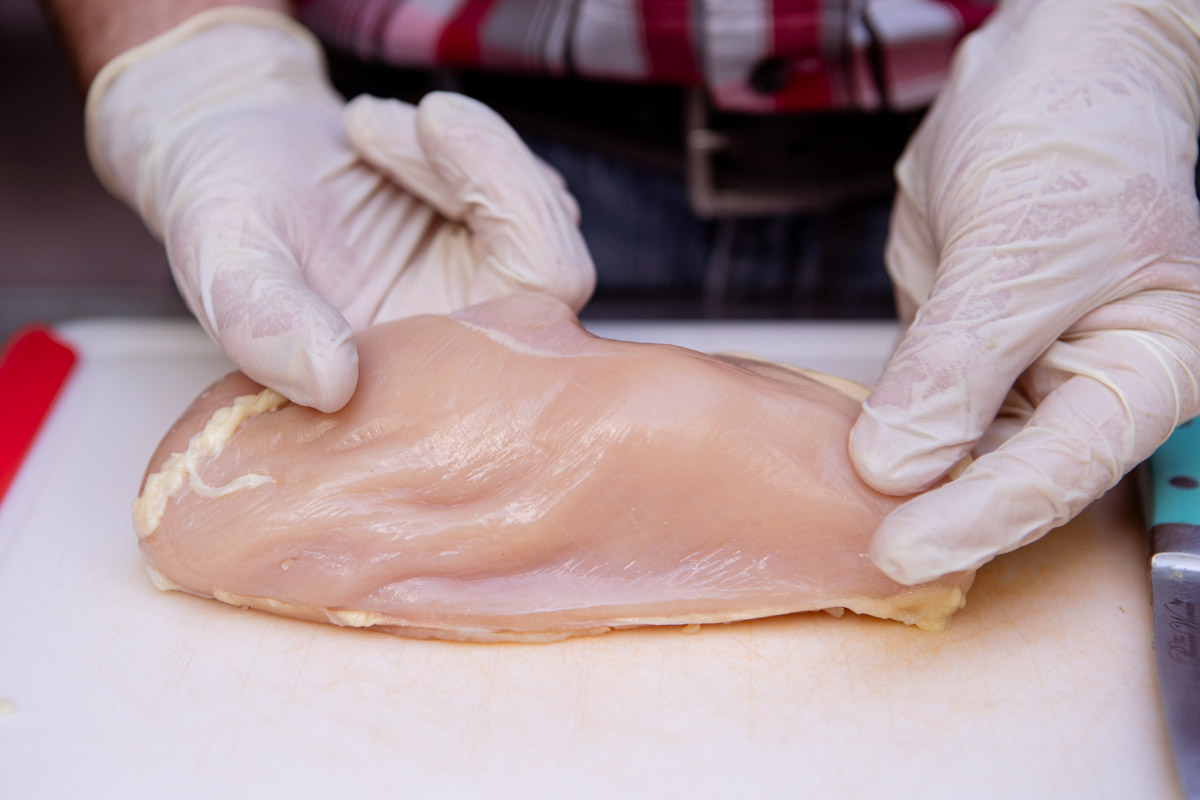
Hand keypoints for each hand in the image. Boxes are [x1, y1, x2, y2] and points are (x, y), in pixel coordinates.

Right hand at [86, 8, 593, 411]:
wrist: (233, 152)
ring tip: (366, 127)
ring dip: (471, 154)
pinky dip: (469, 141)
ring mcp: (482, 287)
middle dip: (500, 183)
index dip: (500, 260)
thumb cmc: (225, 214)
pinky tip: (385, 131)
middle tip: (422, 120)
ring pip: (548, 221)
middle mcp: (459, 349)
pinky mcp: (496, 236)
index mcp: (403, 389)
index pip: (509, 359)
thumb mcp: (223, 259)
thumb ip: (264, 320)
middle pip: (554, 278)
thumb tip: (333, 384)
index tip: (414, 175)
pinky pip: (528, 184)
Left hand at [849, 0, 1199, 583]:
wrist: (1046, 70)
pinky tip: (841, 462)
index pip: (1061, 471)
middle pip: (1012, 480)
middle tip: (861, 552)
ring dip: (903, 486)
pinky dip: (883, 437)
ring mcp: (1023, 374)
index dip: (978, 518)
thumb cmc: (1073, 130)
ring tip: (840, 522)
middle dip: (937, 516)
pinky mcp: (963, 357)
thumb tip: (899, 462)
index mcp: (1148, 367)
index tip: (902, 551)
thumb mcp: (1017, 245)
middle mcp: (1090, 385)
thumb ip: (956, 361)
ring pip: (959, 456)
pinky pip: (919, 412)